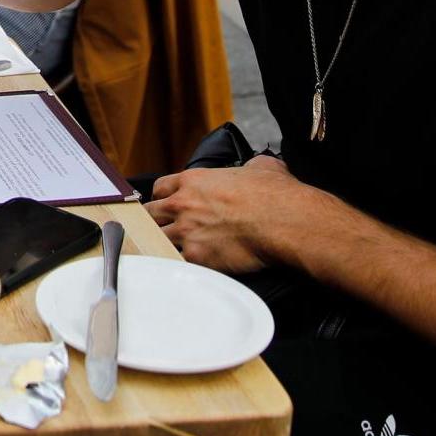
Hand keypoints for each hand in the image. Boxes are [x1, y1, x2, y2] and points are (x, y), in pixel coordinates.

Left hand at [146, 154, 322, 274]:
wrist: (283, 221)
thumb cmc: (274, 194)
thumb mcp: (259, 167)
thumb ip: (247, 167)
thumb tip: (256, 168)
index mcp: (193, 180)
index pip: (160, 188)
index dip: (163, 197)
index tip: (166, 205)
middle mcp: (183, 204)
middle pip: (152, 214)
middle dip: (156, 221)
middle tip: (164, 229)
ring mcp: (187, 231)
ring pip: (158, 239)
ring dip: (164, 244)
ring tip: (170, 251)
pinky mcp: (197, 257)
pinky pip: (176, 261)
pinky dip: (179, 265)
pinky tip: (183, 269)